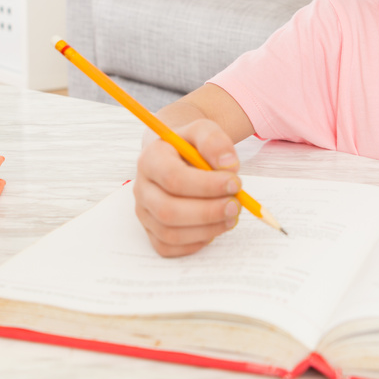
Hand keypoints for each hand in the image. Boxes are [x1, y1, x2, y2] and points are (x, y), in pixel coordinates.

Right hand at [133, 119, 241, 256]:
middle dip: (208, 212)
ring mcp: (144, 212)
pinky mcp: (151, 231)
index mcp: (150, 159)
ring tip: (231, 216)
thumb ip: (215, 141)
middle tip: (236, 205)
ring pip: (170, 233)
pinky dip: (195, 243)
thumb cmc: (190, 145)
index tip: (235, 183)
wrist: (177, 156)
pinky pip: (168, 247)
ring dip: (207, 229)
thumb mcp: (203, 131)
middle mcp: (142, 188)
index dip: (206, 185)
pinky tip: (213, 227)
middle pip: (168, 211)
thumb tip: (228, 164)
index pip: (173, 178)